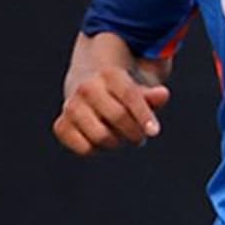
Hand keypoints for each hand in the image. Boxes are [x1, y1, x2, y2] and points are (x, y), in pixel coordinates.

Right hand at [52, 67, 169, 156]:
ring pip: (101, 136)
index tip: (154, 132)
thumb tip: (163, 95)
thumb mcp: (139, 90)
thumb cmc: (121, 94)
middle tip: (138, 137)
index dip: (143, 115)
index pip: (130, 95)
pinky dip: (96, 150)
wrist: (87, 91)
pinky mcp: (61, 125)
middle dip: (134, 132)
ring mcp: (72, 106)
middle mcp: (87, 87)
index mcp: (109, 74)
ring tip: (118, 136)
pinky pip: (84, 149)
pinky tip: (99, 141)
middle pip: (118, 117)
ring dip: (116, 143)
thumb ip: (151, 95)